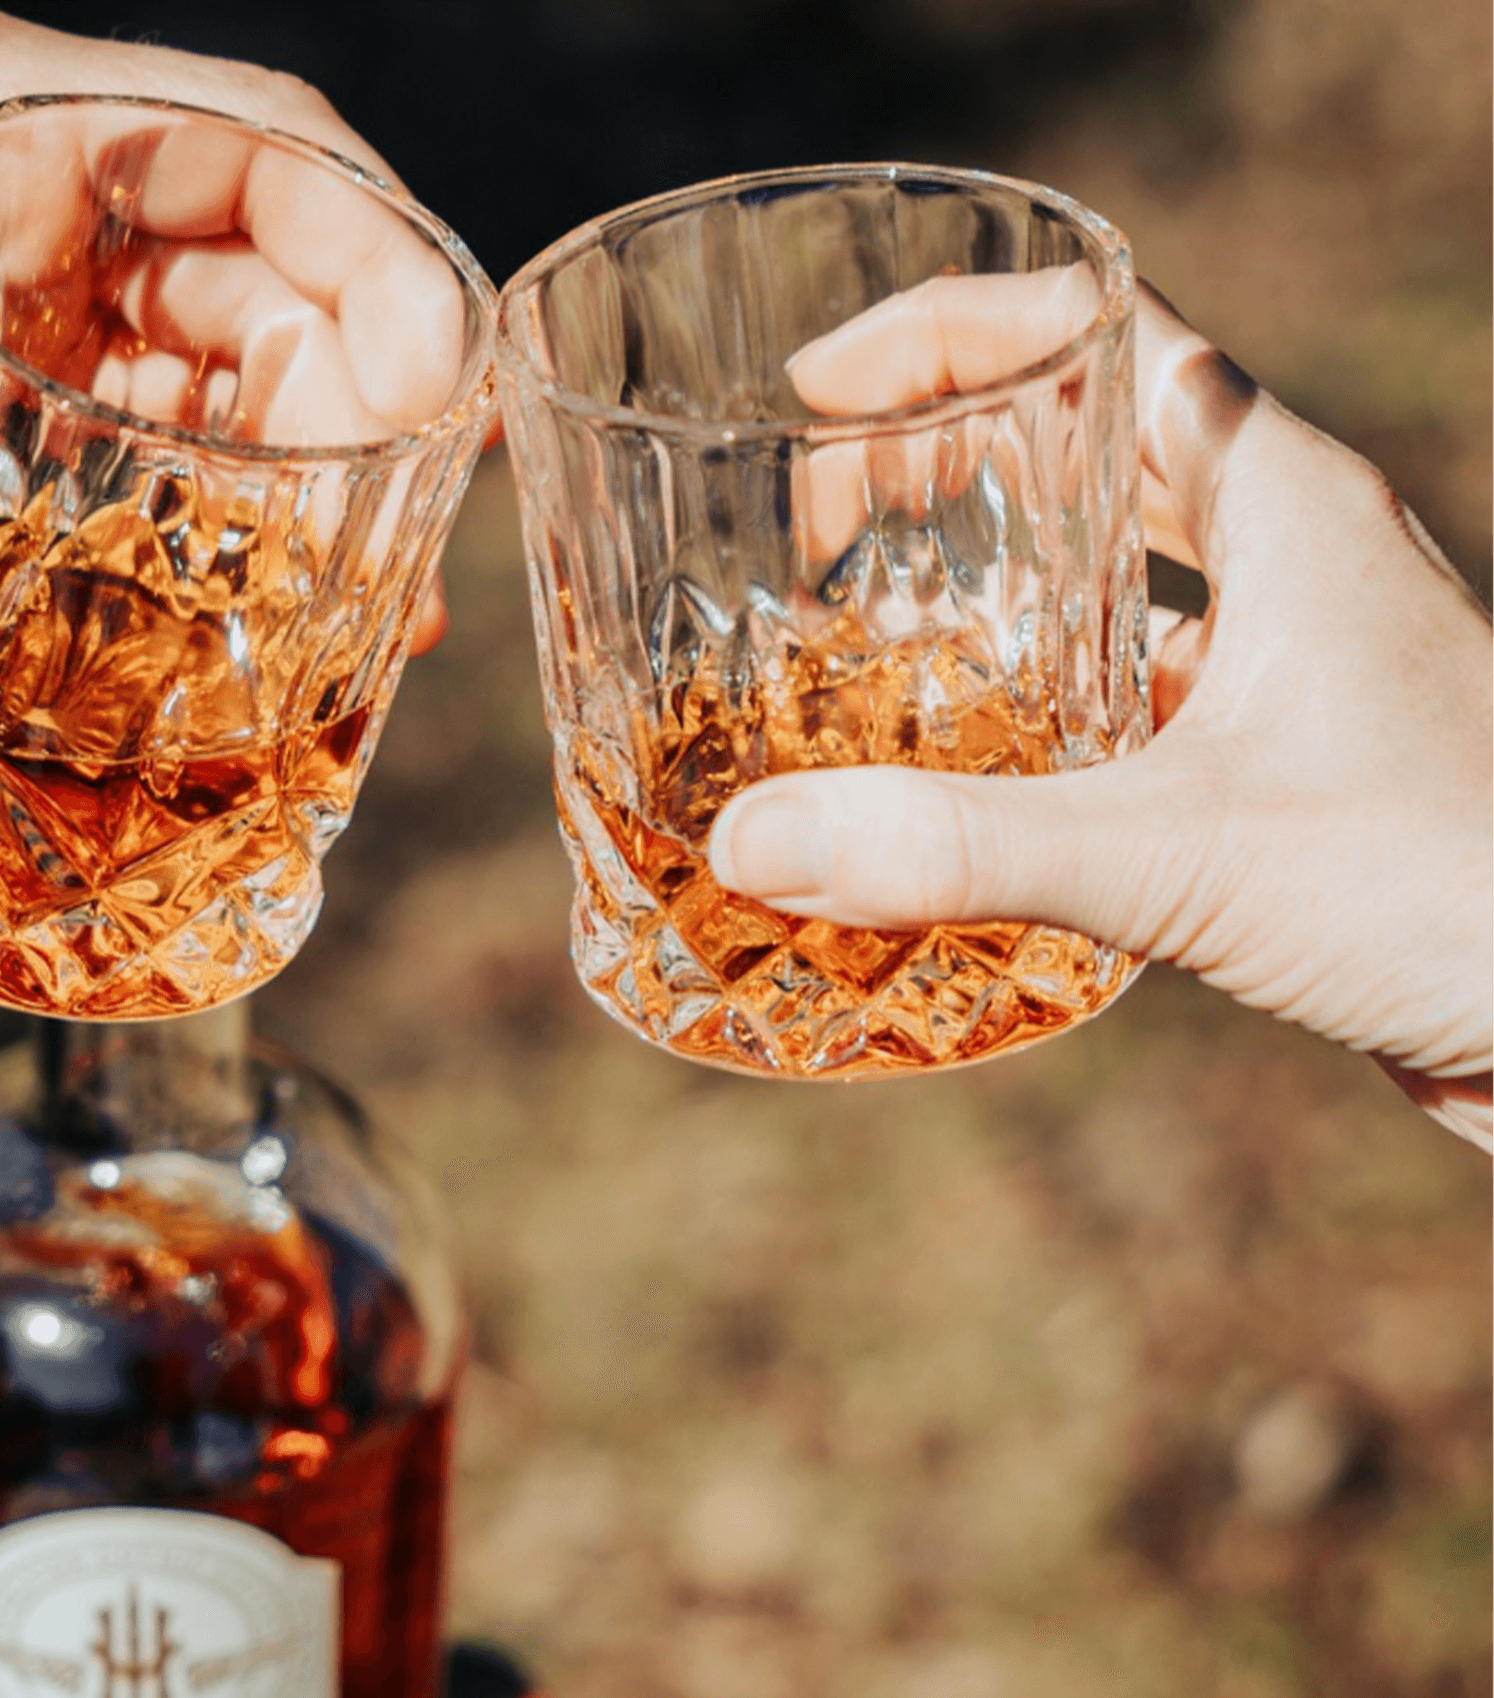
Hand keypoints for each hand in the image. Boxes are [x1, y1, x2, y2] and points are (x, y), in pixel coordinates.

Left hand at [0, 1, 454, 674]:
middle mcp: (6, 199)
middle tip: (396, 544)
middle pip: (261, 274)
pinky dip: (203, 530)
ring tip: (355, 607)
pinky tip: (232, 618)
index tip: (438, 384)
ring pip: (213, 376)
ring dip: (302, 476)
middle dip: (360, 394)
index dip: (373, 247)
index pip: (245, 139)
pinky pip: (132, 460)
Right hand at [709, 281, 1492, 1147]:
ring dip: (996, 572)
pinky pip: (1146, 676)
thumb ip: (961, 847)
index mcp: (1282, 496)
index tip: (815, 386)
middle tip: (810, 520)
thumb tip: (752, 844)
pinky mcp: (1294, 747)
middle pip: (1091, 437)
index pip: (1100, 330)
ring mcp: (1302, 648)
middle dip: (942, 455)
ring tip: (862, 619)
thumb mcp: (1182, 853)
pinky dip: (1049, 687)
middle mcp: (1296, 548)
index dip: (947, 334)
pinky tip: (975, 757)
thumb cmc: (1449, 889)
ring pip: (1120, 561)